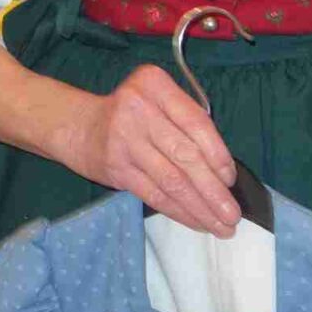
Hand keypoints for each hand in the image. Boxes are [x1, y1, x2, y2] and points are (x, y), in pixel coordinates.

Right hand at [61, 66, 237, 234]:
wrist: (78, 126)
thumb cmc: (131, 113)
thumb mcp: (157, 100)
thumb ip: (186, 122)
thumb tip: (224, 171)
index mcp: (155, 84)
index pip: (196, 123)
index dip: (218, 155)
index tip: (231, 180)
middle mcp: (139, 108)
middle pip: (186, 155)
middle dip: (213, 190)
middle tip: (232, 215)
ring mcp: (124, 139)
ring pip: (172, 180)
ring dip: (200, 207)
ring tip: (221, 226)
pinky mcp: (116, 168)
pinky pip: (154, 194)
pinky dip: (179, 211)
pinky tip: (196, 222)